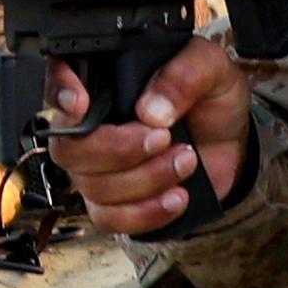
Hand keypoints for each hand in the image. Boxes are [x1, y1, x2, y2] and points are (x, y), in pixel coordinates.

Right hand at [45, 36, 249, 236]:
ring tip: (185, 161)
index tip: (79, 103)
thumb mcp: (211, 68)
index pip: (57, 80)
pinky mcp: (114, 203)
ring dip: (145, 180)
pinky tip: (176, 196)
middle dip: (118, 149)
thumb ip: (185, 74)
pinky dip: (145, 212)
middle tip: (164, 138)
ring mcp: (97, 168)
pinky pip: (108, 218)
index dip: (59, 92)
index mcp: (104, 80)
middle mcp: (91, 125)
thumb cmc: (211, 99)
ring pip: (92, 186)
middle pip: (69, 148)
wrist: (230, 143)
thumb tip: (153, 109)